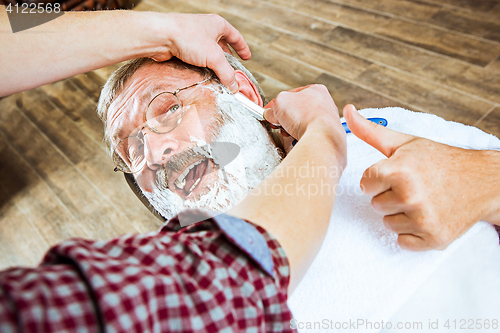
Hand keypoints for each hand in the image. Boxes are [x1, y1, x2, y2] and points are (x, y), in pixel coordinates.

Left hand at [146, 13, 250, 92]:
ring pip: (208, 52)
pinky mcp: (182, 46)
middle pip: (222, 45)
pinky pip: (196, 58)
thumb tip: (235, 86)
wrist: (160, 36)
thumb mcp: (214, 57)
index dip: (242, 48)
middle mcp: (206, 28)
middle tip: (232, 70)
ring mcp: (193, 37)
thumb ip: (227, 73)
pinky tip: (203, 74)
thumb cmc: (187, 37)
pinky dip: (201, 66)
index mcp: (217, 24)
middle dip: (227, 59)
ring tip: (218, 75)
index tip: (246, 57)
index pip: (235, 36)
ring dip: (213, 64)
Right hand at [263, 85, 344, 144]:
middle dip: (285, 117)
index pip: (291, 95)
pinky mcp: (326, 135)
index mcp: (316, 90)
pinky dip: (300, 136)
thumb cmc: (306, 116)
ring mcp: (327, 120)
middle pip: (297, 110)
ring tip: (287, 131)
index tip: (269, 111)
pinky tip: (296, 137)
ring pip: (302, 123)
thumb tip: (270, 113)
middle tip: (278, 122)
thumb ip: (273, 105)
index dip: (277, 103)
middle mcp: (325, 104)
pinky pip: (308, 134)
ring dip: (292, 128)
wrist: (320, 137)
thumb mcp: (280, 102)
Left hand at [344, 104, 499, 250]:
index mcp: (399, 171)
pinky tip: (426, 216)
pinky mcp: (433, 239)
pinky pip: (403, 241)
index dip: (378, 178)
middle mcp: (411, 196)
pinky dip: (412, 232)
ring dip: (400, 214)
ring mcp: (423, 220)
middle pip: (375, 205)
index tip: (395, 174)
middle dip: (389, 196)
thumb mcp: (404, 142)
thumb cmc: (439, 160)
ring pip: (388, 223)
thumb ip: (370, 131)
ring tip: (421, 200)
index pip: (365, 184)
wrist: (482, 182)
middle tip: (412, 187)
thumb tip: (347, 111)